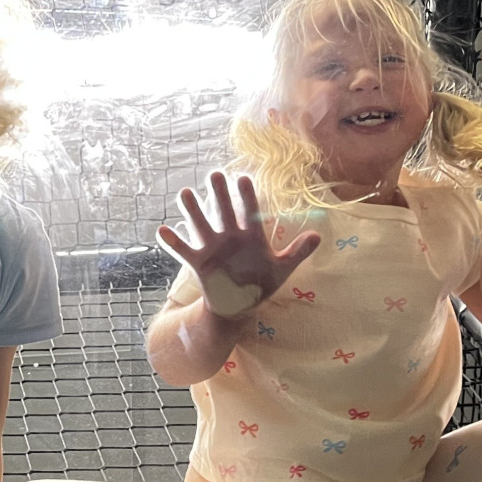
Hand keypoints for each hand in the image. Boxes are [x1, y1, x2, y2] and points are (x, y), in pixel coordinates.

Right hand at [157, 172, 322, 316]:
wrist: (239, 306)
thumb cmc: (261, 283)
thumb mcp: (282, 269)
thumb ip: (297, 252)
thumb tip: (319, 236)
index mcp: (250, 236)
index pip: (249, 212)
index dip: (246, 196)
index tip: (243, 178)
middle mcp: (229, 237)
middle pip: (223, 212)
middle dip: (218, 194)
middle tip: (214, 174)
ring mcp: (212, 249)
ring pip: (200, 225)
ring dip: (192, 210)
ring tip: (185, 193)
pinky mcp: (198, 264)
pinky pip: (184, 251)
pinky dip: (172, 242)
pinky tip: (162, 230)